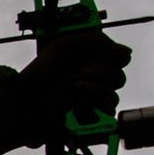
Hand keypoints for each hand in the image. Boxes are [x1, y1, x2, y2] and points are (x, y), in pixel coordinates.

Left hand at [0, 31, 132, 148]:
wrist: (27, 103)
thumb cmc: (40, 71)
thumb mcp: (64, 46)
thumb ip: (96, 41)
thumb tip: (126, 52)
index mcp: (87, 58)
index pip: (118, 56)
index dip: (116, 56)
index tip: (107, 56)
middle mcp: (91, 76)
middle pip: (118, 74)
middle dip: (103, 72)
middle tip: (81, 73)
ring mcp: (90, 95)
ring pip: (115, 90)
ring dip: (99, 87)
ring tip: (76, 86)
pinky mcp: (89, 112)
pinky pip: (110, 106)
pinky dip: (101, 100)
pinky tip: (85, 99)